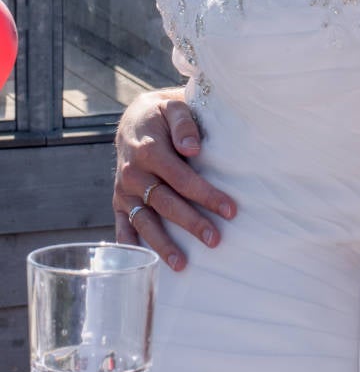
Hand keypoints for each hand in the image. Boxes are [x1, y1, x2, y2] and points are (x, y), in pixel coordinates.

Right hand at [114, 88, 236, 270]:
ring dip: (162, 244)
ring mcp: (123, 190)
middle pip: (165, 203)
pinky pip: (123, 226)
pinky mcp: (118, 201)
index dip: (206, 195)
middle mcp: (132, 173)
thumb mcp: (173, 107)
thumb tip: (192, 149)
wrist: (134, 118)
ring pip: (144, 221)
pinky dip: (132, 246)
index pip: (181, 178)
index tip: (230, 210)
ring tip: (182, 264)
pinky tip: (145, 264)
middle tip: (215, 239)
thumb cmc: (163, 114)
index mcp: (148, 150)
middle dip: (191, 223)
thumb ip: (184, 124)